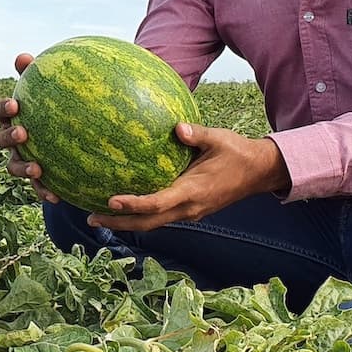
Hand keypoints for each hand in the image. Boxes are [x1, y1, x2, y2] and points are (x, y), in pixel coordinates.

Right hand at [0, 52, 58, 202]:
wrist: (68, 140)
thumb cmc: (54, 108)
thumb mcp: (50, 91)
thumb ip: (39, 74)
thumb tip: (22, 56)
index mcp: (13, 117)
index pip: (0, 111)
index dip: (3, 109)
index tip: (16, 105)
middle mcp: (12, 139)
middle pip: (0, 139)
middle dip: (8, 137)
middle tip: (23, 133)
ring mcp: (22, 160)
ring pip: (13, 167)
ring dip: (22, 168)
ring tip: (37, 169)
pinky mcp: (36, 180)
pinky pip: (37, 188)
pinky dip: (43, 191)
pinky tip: (57, 196)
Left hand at [87, 122, 289, 232]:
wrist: (260, 172)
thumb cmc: (238, 152)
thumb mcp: (218, 139)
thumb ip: (196, 134)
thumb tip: (176, 127)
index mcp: (193, 191)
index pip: (157, 203)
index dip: (133, 204)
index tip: (110, 200)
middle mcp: (189, 207)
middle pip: (148, 223)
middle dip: (120, 223)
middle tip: (91, 218)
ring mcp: (190, 212)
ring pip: (154, 224)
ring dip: (128, 222)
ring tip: (100, 216)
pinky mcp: (191, 210)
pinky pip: (162, 216)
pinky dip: (142, 216)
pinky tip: (127, 207)